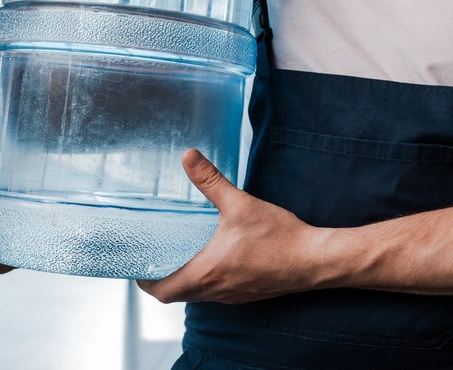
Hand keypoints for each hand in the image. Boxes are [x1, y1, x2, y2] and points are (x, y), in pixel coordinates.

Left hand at [137, 149, 328, 303]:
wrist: (315, 260)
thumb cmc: (279, 237)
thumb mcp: (241, 204)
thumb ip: (211, 181)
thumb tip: (188, 156)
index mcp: (207, 273)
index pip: (162, 290)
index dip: (144, 280)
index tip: (137, 263)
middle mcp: (216, 291)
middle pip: (176, 293)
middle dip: (161, 276)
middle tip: (155, 253)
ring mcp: (232, 296)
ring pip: (197, 294)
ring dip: (184, 277)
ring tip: (179, 252)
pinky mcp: (247, 294)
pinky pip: (216, 291)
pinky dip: (206, 278)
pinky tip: (213, 257)